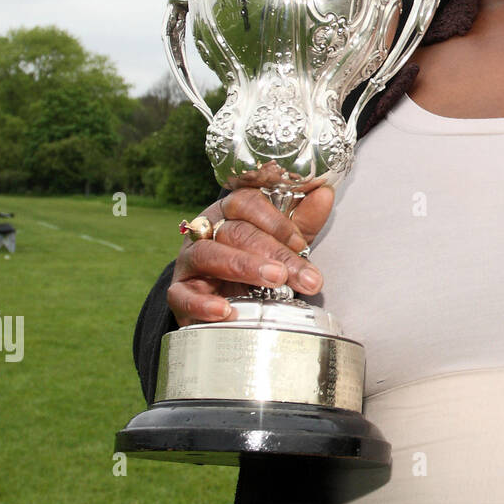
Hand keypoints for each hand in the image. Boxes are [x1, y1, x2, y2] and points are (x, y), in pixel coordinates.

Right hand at [167, 187, 334, 326]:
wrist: (222, 293)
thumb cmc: (256, 257)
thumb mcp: (284, 238)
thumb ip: (303, 219)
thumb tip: (325, 194)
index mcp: (231, 210)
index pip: (248, 202)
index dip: (276, 221)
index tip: (301, 244)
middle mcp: (206, 230)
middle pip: (238, 232)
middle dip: (275, 253)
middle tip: (302, 274)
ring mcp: (190, 259)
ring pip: (211, 255)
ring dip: (244, 267)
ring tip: (275, 279)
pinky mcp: (179, 291)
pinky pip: (183, 294)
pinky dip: (203, 303)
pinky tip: (225, 310)